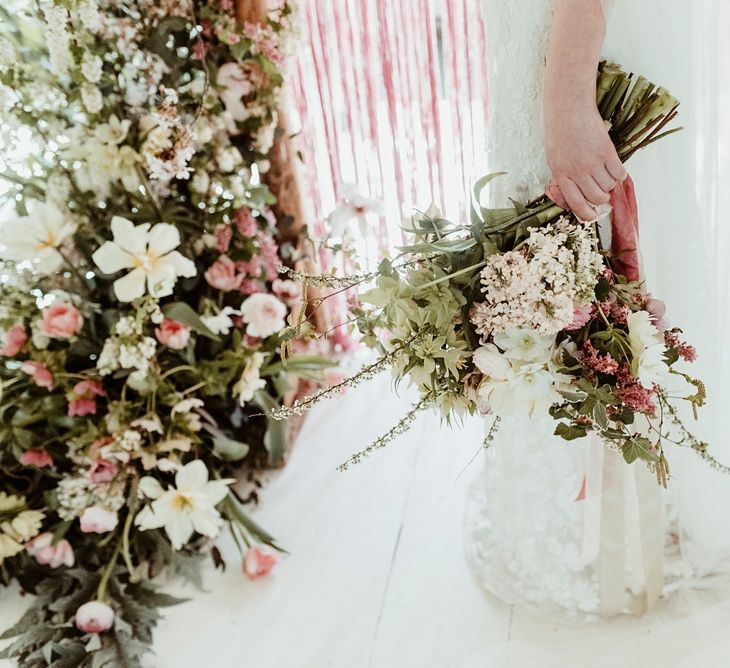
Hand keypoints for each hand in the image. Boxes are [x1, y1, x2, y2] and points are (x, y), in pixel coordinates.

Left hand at [543, 97, 626, 220]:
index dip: (586, 214)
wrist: (567, 106)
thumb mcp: (554, 156)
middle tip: (603, 194)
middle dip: (602, 199)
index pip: (575, 203)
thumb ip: (565, 174)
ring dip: (610, 185)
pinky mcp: (606, 151)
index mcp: (561, 174)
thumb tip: (579, 190)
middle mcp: (577, 171)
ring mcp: (592, 162)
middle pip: (596, 197)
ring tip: (606, 176)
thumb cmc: (557, 129)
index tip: (593, 216)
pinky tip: (617, 170)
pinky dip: (620, 174)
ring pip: (609, 186)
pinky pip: (619, 172)